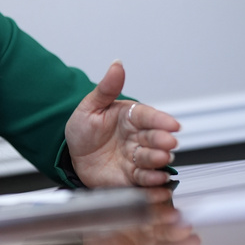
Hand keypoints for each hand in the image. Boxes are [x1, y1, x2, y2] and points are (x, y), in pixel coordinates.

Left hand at [65, 61, 179, 187]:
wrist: (71, 156)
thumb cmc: (84, 129)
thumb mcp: (90, 106)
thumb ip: (106, 88)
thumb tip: (117, 64)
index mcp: (131, 117)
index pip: (149, 116)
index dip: (161, 120)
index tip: (173, 124)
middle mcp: (137, 137)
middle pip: (155, 138)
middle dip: (163, 140)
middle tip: (168, 142)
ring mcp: (136, 157)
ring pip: (151, 158)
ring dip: (158, 159)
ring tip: (161, 158)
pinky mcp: (131, 176)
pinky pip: (144, 178)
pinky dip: (152, 180)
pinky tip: (157, 179)